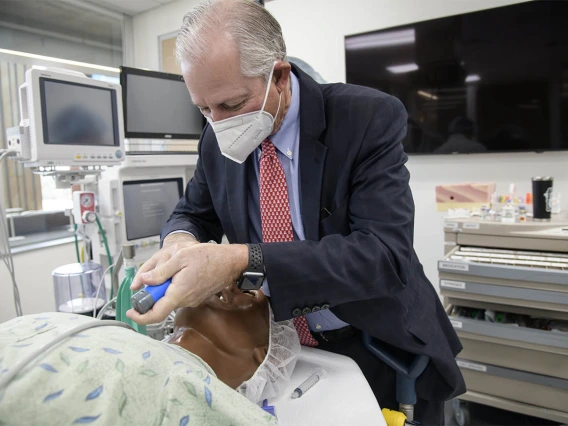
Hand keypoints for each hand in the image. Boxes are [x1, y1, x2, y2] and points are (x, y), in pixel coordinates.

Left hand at [126, 243, 247, 324]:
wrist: (231, 262)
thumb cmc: (209, 257)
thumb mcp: (180, 256)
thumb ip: (161, 270)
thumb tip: (144, 281)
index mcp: (178, 292)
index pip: (156, 314)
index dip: (140, 316)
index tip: (131, 310)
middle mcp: (184, 301)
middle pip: (160, 304)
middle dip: (153, 291)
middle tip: (155, 274)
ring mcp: (191, 300)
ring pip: (169, 298)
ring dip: (164, 286)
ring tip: (173, 267)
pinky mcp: (195, 297)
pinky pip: (178, 295)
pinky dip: (173, 286)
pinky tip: (181, 271)